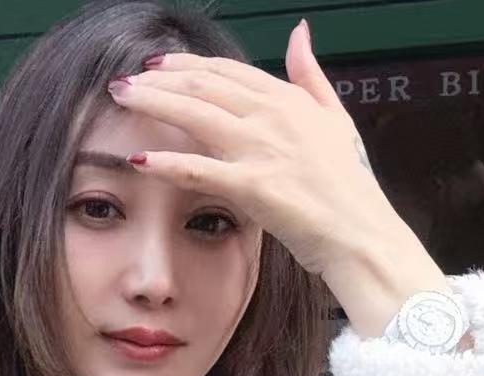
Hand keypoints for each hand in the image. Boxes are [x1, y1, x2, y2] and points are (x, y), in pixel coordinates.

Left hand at [109, 18, 449, 335]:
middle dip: (160, 78)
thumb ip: (312, 76)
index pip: (228, 70)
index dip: (189, 64)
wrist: (362, 234)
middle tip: (126, 81)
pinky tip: (140, 160)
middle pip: (204, 84)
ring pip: (195, 114)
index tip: (160, 65)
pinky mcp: (252, 186)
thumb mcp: (337, 118)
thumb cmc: (350, 188)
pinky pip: (199, 169)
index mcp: (289, 100)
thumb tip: (300, 33)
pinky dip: (167, 163)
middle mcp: (272, 116)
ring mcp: (261, 149)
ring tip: (121, 100)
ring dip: (153, 103)